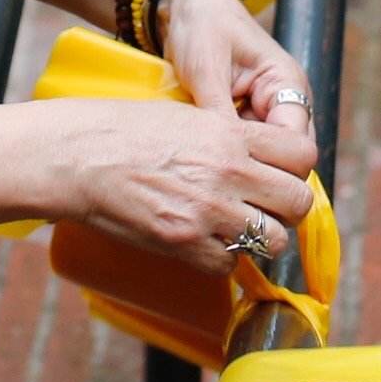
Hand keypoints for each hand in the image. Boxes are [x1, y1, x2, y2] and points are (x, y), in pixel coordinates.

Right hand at [57, 97, 322, 263]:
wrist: (78, 157)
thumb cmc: (124, 130)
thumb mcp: (186, 116)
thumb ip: (228, 137)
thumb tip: (257, 158)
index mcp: (229, 133)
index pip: (302, 153)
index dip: (296, 167)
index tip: (280, 174)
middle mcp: (227, 172)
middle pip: (298, 201)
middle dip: (286, 208)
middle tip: (265, 208)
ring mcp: (208, 211)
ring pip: (274, 241)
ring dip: (260, 240)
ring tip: (236, 230)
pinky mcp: (185, 243)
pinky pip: (229, 265)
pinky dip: (221, 259)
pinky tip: (203, 243)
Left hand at [153, 0, 318, 176]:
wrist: (185, 5)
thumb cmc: (202, 25)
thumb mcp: (206, 68)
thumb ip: (218, 114)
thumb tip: (224, 158)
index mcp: (287, 83)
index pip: (297, 143)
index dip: (274, 168)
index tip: (240, 183)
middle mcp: (285, 102)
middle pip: (287, 157)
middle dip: (260, 173)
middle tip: (223, 189)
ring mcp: (266, 112)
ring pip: (267, 157)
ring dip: (244, 167)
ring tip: (212, 180)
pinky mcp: (246, 119)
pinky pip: (247, 149)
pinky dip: (231, 158)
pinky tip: (206, 167)